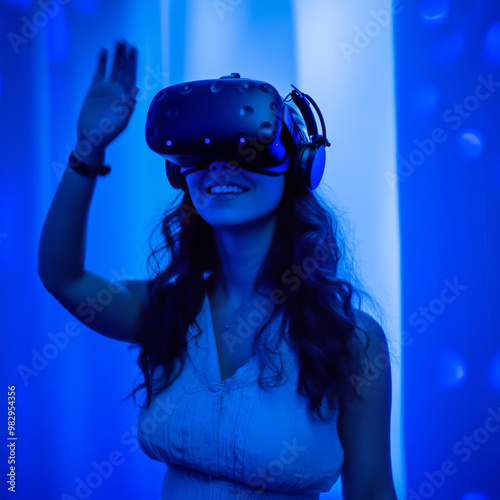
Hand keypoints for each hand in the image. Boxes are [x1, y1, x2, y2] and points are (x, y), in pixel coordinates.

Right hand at [75, 39, 138, 162]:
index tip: (134, 50)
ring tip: (117, 42)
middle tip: (126, 41)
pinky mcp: (94, 89)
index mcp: (127, 98)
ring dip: (115, 56)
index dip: (133, 63)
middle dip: (125, 56)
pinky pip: (99, 73)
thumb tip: (137, 89)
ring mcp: (107, 89)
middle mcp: (118, 91)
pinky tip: (103, 51)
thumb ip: (129, 104)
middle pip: (123, 70)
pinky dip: (101, 62)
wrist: (91, 137)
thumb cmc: (109, 133)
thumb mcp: (122, 119)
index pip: (132, 77)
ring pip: (112, 69)